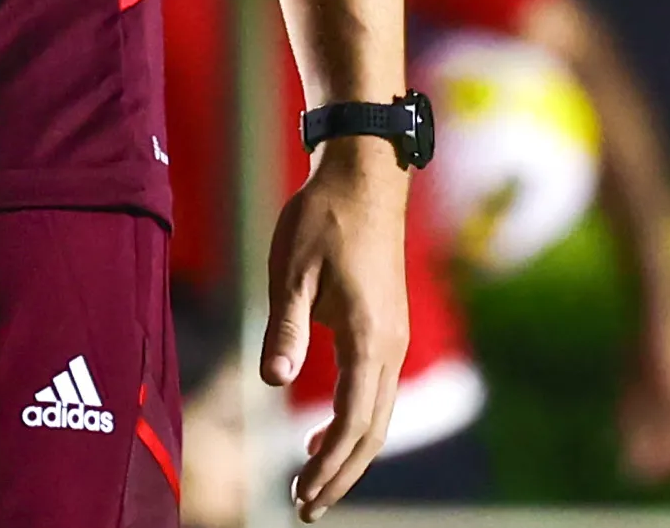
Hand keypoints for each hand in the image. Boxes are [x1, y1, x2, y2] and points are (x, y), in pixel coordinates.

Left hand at [260, 140, 407, 520]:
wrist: (365, 175)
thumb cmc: (323, 218)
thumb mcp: (293, 271)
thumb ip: (286, 329)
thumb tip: (274, 383)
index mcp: (369, 337)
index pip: (353, 422)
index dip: (328, 467)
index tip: (299, 497)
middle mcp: (391, 345)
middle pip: (372, 431)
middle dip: (341, 475)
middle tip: (305, 509)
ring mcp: (394, 337)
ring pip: (378, 415)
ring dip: (349, 454)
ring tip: (312, 484)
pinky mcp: (389, 327)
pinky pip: (377, 392)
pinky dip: (355, 424)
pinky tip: (323, 435)